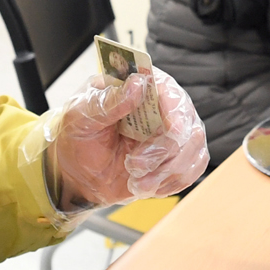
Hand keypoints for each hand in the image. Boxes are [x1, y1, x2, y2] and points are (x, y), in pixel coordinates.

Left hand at [45, 68, 209, 208]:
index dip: (174, 109)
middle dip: (164, 151)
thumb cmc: (78, 136)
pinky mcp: (177, 157)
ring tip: (136, 179)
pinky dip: (173, 181)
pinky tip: (148, 185)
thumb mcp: (82, 115)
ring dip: (166, 170)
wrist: (77, 172)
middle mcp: (162, 106)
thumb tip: (137, 84)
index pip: (167, 89)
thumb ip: (109, 101)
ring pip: (193, 148)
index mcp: (138, 87)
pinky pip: (193, 167)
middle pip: (186, 123)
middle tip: (134, 165)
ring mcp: (172, 132)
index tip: (172, 131)